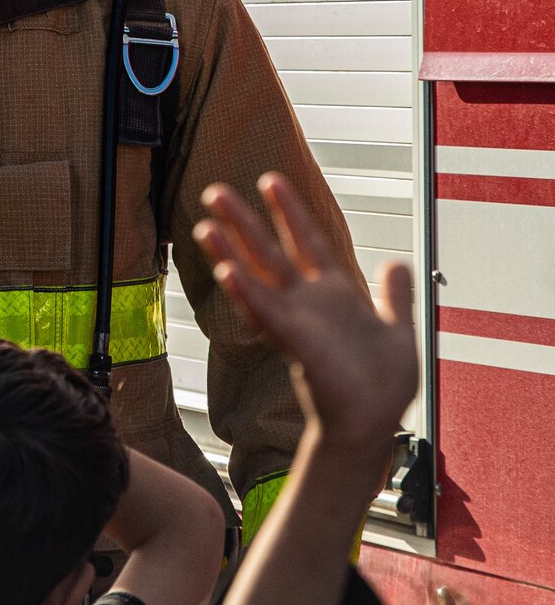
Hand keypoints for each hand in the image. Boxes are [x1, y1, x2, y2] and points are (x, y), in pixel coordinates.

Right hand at [194, 173, 415, 453]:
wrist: (374, 422)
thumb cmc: (381, 384)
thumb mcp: (399, 328)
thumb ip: (396, 295)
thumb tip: (397, 262)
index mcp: (334, 294)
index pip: (307, 241)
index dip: (290, 211)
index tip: (271, 181)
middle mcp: (309, 303)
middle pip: (269, 253)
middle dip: (243, 222)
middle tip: (216, 193)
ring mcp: (298, 322)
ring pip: (257, 279)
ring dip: (229, 252)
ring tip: (205, 227)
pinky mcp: (297, 343)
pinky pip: (267, 314)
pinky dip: (246, 293)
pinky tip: (227, 273)